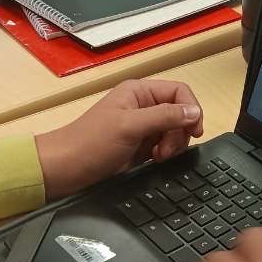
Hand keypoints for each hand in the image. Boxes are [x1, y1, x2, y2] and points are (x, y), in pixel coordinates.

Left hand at [35, 78, 202, 200]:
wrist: (66, 169)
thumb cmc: (92, 143)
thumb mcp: (130, 126)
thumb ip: (165, 117)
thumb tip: (195, 112)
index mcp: (139, 92)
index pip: (179, 92)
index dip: (191, 109)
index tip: (195, 132)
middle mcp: (143, 105)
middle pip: (180, 113)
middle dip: (179, 133)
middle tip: (166, 151)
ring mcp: (142, 126)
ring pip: (175, 131)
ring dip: (173, 145)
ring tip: (158, 156)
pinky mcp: (141, 145)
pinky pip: (165, 144)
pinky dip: (165, 153)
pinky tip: (154, 160)